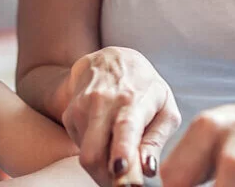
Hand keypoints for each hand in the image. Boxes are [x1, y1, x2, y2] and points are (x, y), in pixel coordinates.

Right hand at [62, 47, 181, 185]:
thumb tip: (149, 169)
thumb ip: (156, 140)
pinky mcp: (70, 115)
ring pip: (85, 156)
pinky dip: (95, 156)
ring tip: (120, 170)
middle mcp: (103, 103)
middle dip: (108, 179)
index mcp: (132, 101)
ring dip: (102, 172)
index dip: (121, 152)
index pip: (124, 128)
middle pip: (94, 153)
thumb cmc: (145, 87)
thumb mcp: (164, 109)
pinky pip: (80, 149)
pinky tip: (107, 145)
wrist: (111, 60)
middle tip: (125, 186)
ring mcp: (82, 108)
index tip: (121, 171)